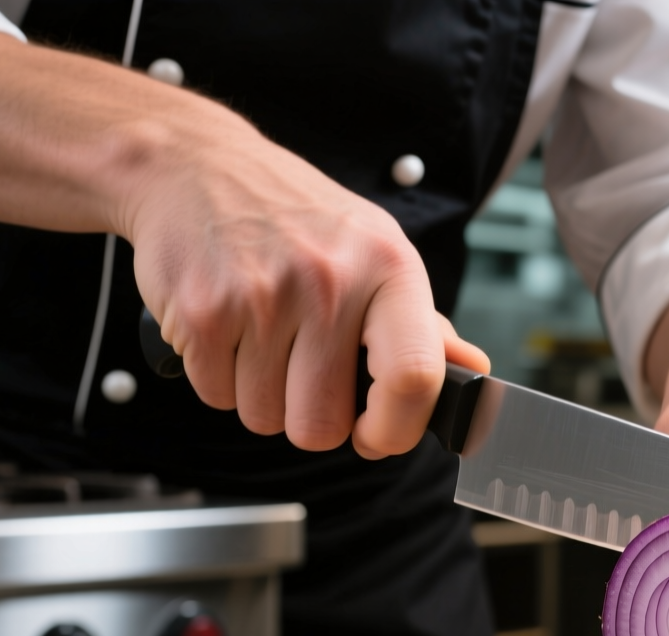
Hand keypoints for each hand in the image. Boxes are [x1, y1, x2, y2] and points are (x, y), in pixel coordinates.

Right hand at [0, 34, 489, 457]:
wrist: (195, 165)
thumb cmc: (297, 217)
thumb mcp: (376, 251)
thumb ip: (424, 325)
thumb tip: (473, 373)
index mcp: (390, 268)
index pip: (414, 379)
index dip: (396, 430)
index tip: (378, 436)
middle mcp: (330, 281)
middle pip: (321, 426)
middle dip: (311, 418)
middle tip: (306, 374)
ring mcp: (262, 297)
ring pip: (264, 418)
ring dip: (263, 396)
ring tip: (265, 338)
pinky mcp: (201, 312)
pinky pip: (217, 397)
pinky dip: (221, 379)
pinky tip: (230, 328)